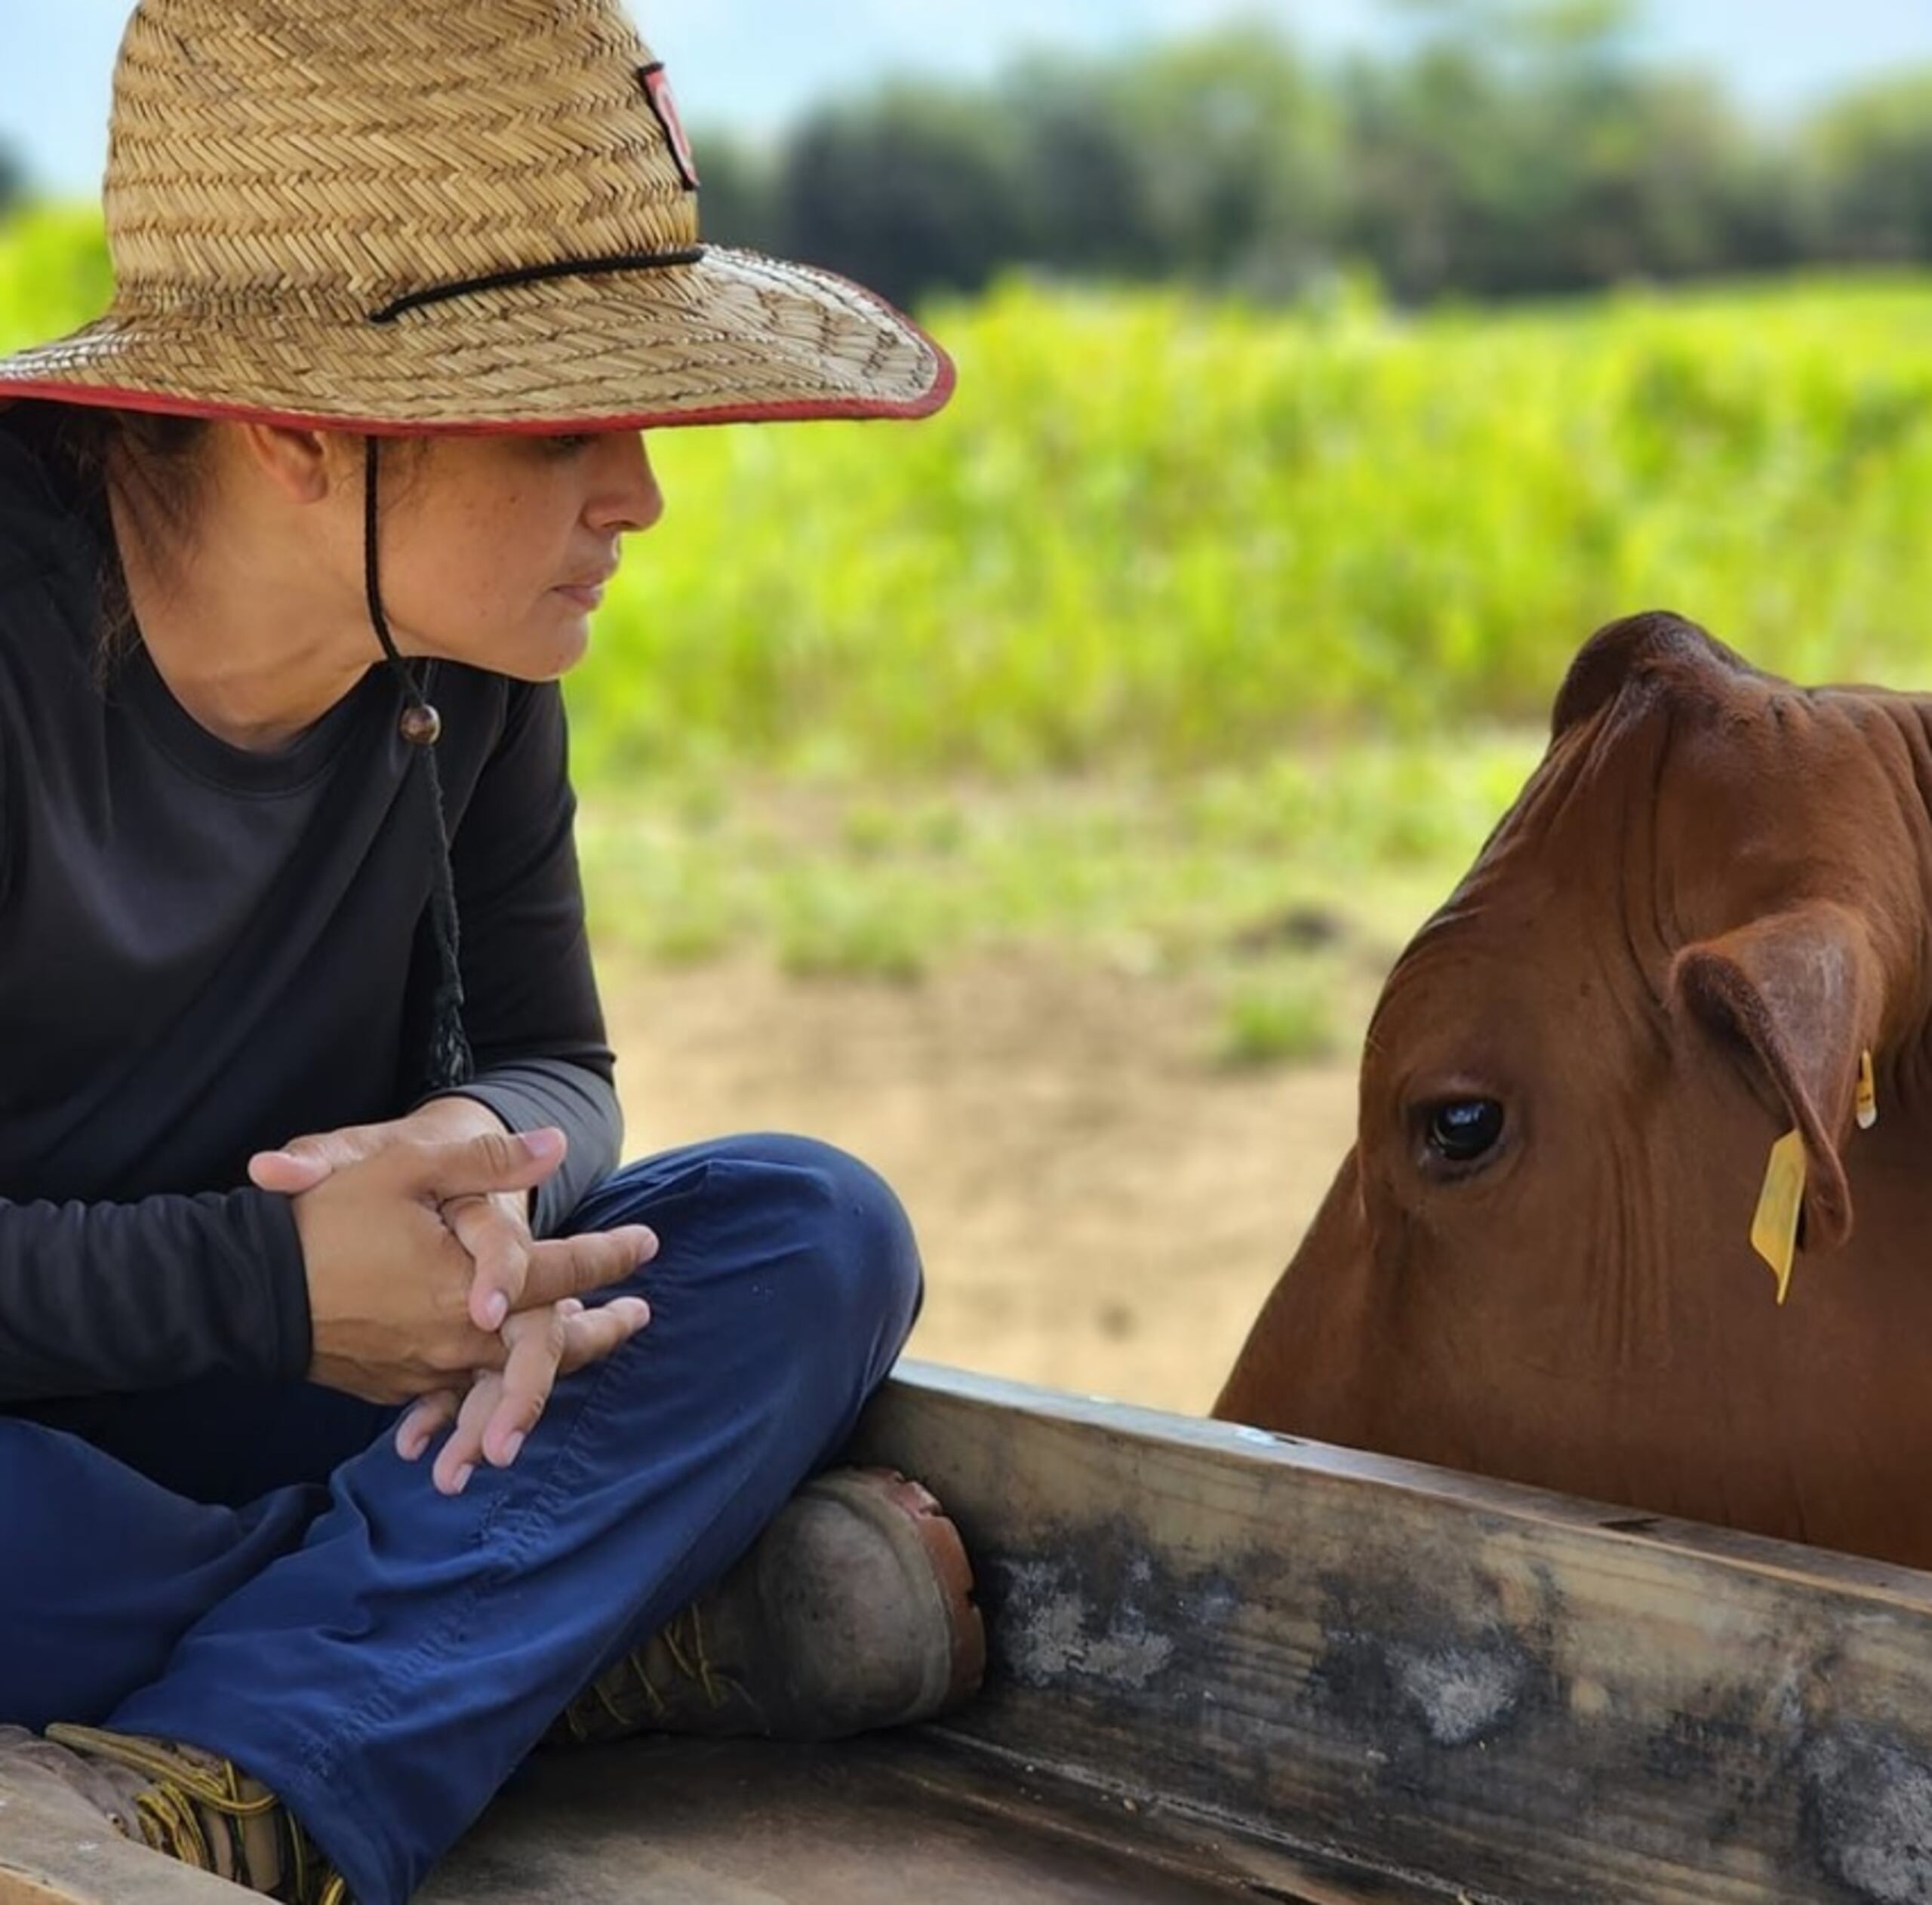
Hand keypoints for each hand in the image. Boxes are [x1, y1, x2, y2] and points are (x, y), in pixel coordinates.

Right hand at [270, 1125, 654, 1489]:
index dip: (609, 1256)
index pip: (562, 1274)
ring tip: (587, 1343)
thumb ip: (489, 1160)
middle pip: (551, 1344)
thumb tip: (555, 1147)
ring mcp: (424, 1372)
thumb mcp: (408, 1169)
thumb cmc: (323, 1222)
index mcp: (471, 1290)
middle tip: (639, 1316)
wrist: (241, 1293)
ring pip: (508, 1376)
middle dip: (601, 1331)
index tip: (649, 1243)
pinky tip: (503, 1372)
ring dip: (554, 1363)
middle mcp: (457, 1342)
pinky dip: (490, 1383)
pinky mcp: (393, 1387)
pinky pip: (457, 1392)